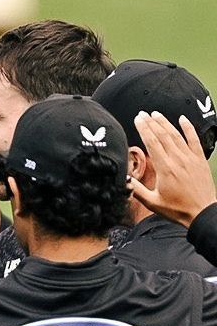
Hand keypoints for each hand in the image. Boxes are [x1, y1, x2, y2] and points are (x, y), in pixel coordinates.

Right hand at [129, 111, 216, 226]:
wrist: (202, 212)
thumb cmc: (177, 209)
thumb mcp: (152, 202)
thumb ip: (137, 190)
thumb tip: (125, 179)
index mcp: (165, 169)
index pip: (152, 143)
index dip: (144, 129)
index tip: (138, 119)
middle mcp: (178, 160)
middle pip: (163, 135)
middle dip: (152, 123)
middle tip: (143, 114)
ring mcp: (190, 158)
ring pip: (176, 135)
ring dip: (166, 123)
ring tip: (156, 114)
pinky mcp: (199, 159)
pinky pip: (194, 139)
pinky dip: (188, 128)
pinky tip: (183, 119)